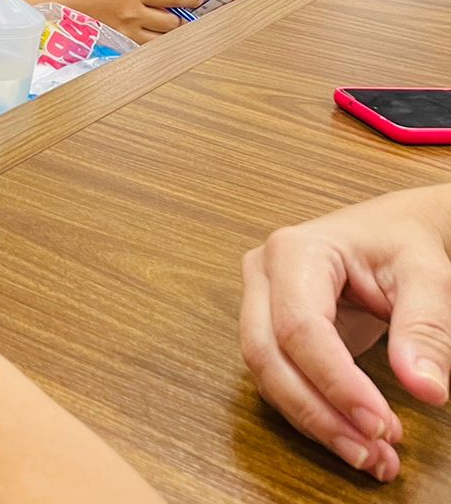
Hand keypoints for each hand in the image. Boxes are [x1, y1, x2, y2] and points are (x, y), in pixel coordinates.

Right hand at [57, 0, 202, 42]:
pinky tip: (149, 41)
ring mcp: (126, 33)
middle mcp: (132, 13)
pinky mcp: (119, 47)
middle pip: (173, 22)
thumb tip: (164, 1)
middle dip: (179, 19)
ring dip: (167, 35)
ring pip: (162, 39)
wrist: (58, 11)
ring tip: (165, 31)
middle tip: (180, 18)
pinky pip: (145, 49)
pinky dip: (151, 45)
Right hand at [240, 186, 450, 482]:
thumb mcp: (426, 276)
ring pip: (267, 374)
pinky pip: (279, 378)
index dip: (336, 382)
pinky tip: (353, 438)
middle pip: (268, 355)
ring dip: (315, 422)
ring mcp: (259, 301)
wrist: (391, 230)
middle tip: (372, 453)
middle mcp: (263, 274)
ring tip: (371, 456)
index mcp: (295, 251)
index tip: (381, 425)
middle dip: (317, 412)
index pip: (300, 327)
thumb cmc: (403, 242)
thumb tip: (426, 389)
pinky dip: (314, 414)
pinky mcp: (269, 328)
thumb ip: (426, 328)